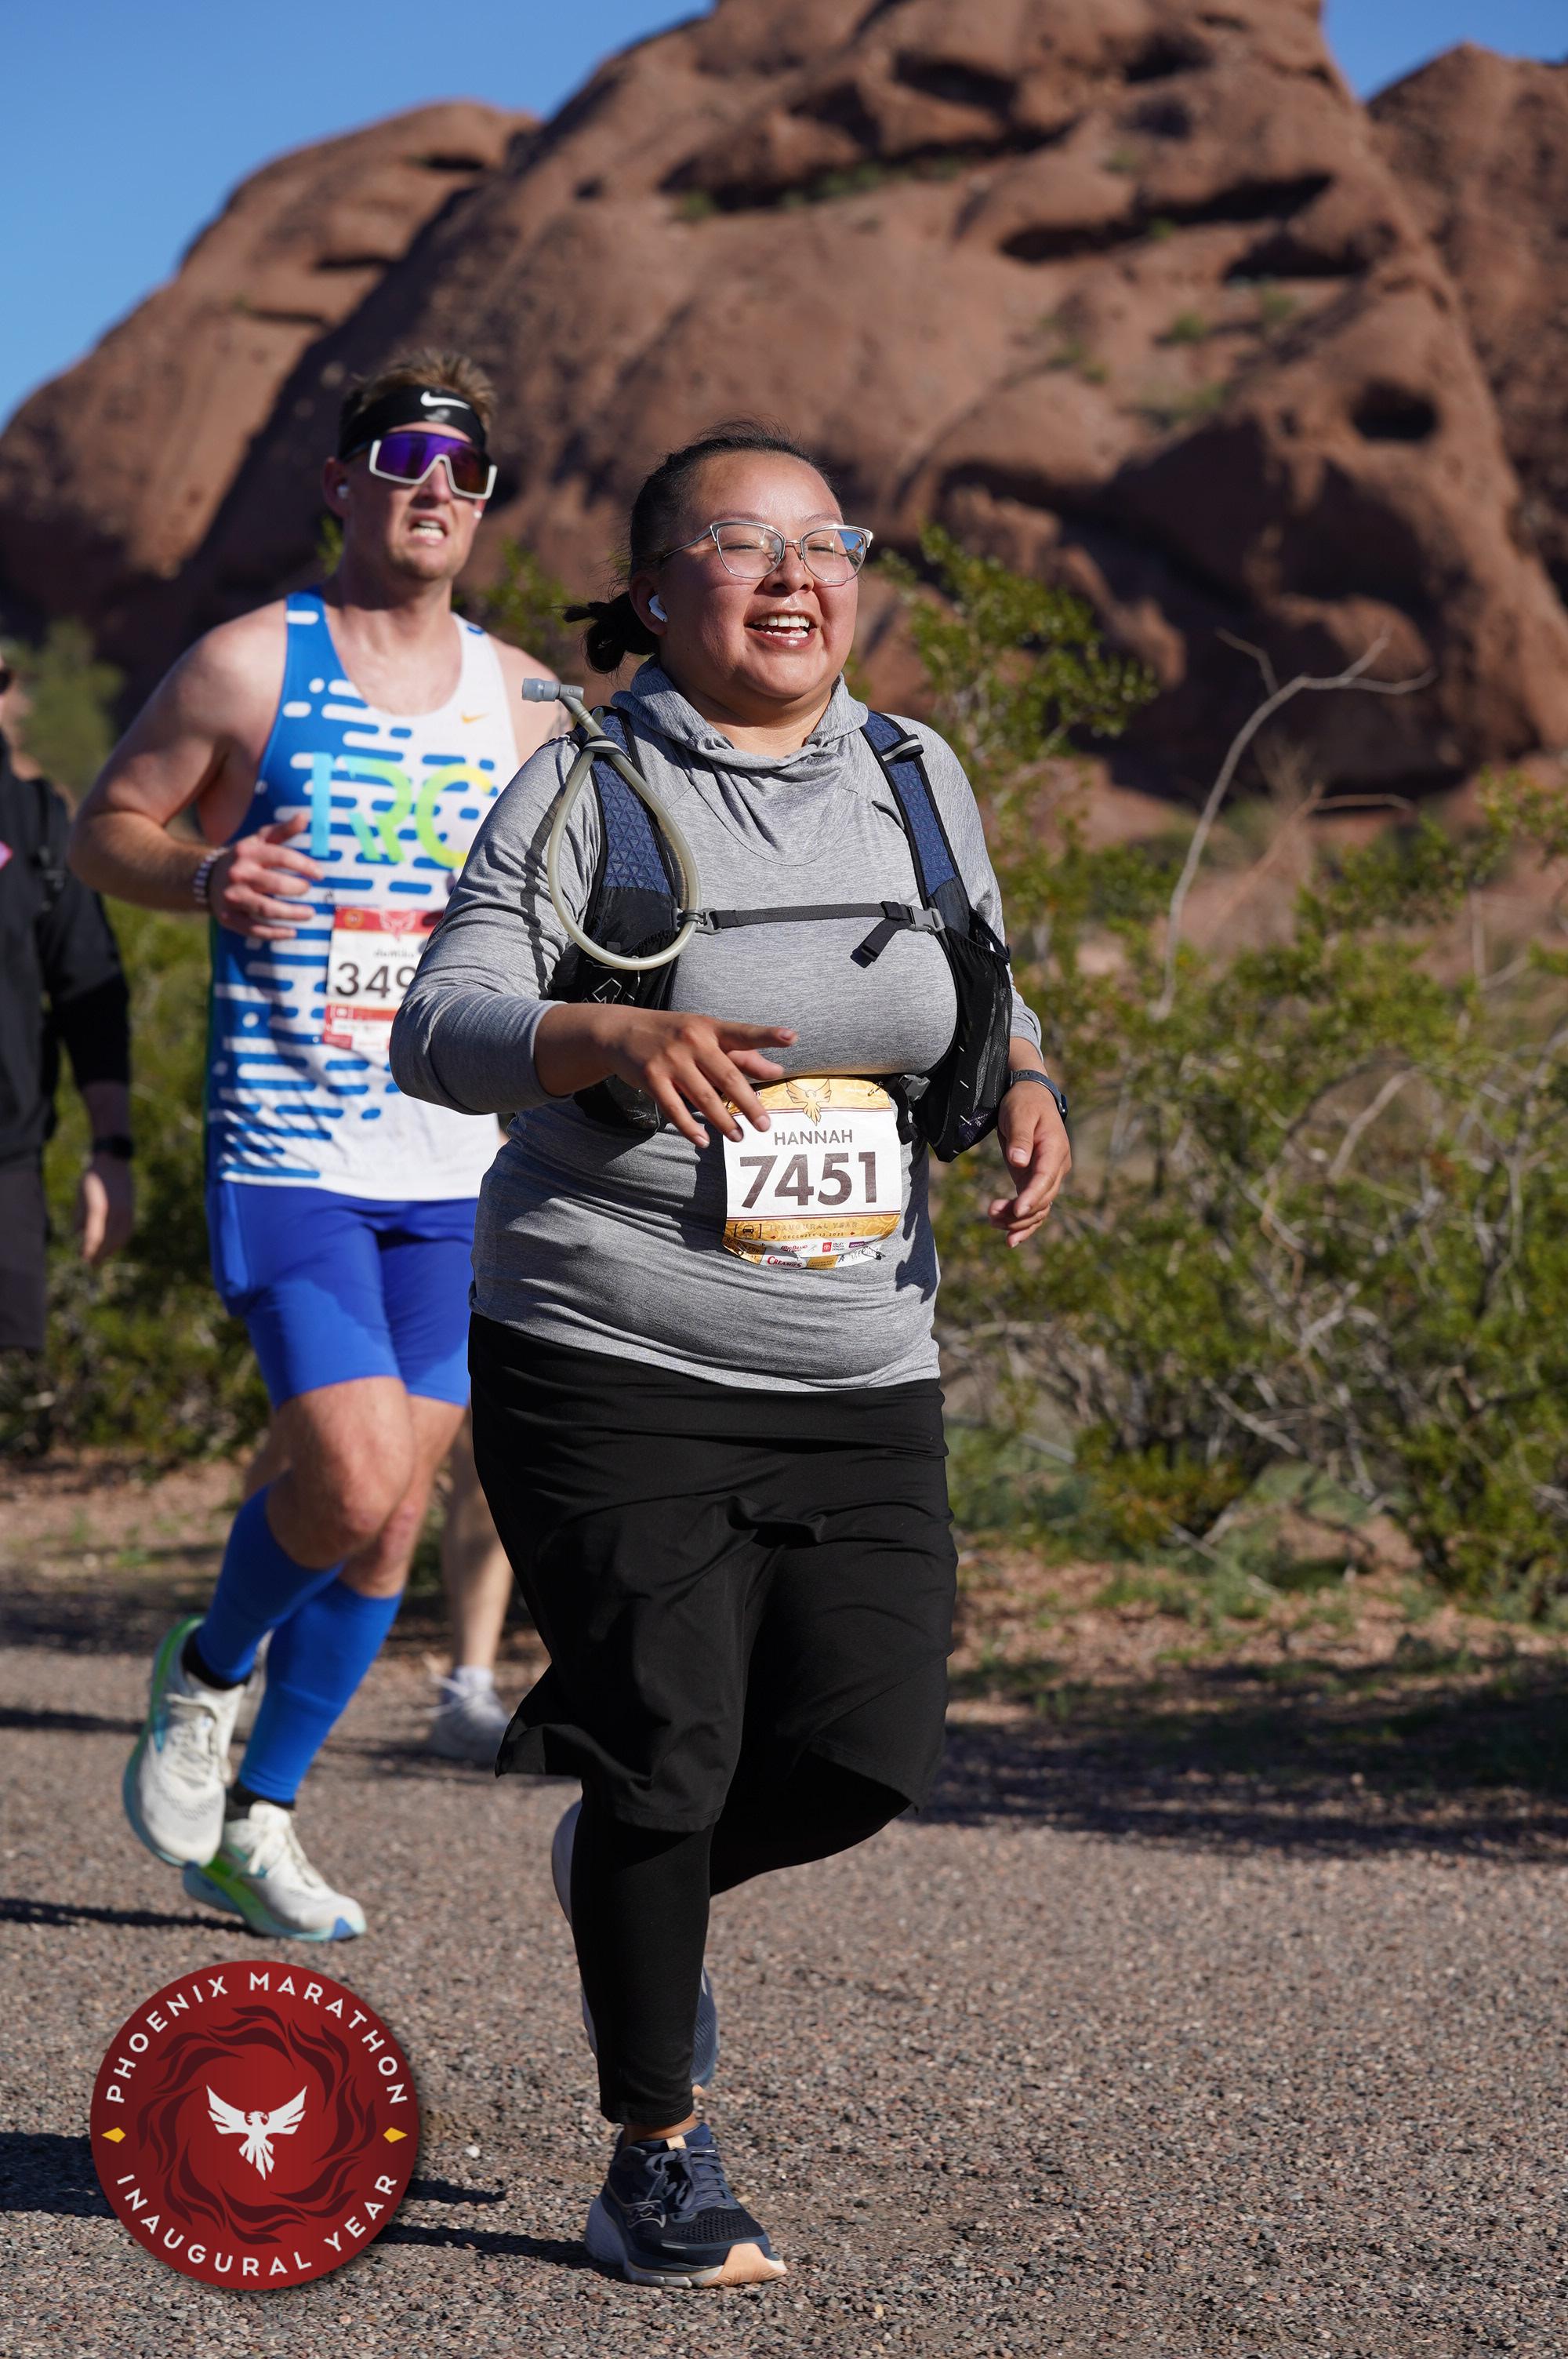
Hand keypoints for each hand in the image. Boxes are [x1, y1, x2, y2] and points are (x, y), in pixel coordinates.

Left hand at [76, 1153, 134, 1262]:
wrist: (113, 1163)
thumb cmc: (92, 1178)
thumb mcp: (80, 1196)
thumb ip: (80, 1216)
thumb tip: (77, 1234)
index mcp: (99, 1208)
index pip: (94, 1236)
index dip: (88, 1250)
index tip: (82, 1258)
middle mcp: (114, 1211)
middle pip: (108, 1240)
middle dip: (99, 1254)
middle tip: (90, 1264)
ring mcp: (125, 1211)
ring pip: (120, 1238)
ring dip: (111, 1250)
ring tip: (101, 1258)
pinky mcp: (131, 1210)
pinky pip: (127, 1231)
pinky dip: (120, 1241)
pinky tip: (113, 1246)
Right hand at [209, 815, 321, 939]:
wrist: (205, 878)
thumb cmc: (244, 858)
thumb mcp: (259, 840)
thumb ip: (283, 831)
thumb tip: (305, 817)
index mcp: (248, 852)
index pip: (281, 856)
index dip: (304, 865)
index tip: (320, 874)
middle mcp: (238, 874)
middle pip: (275, 884)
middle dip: (298, 889)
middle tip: (308, 890)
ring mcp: (232, 897)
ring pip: (267, 909)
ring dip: (292, 914)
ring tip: (310, 914)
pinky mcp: (229, 918)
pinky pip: (255, 929)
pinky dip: (275, 933)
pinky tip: (292, 932)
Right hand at [571, 1006, 796, 1147]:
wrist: (620, 1031)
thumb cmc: (673, 1034)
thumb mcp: (706, 1036)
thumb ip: (743, 1055)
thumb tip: (777, 1070)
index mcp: (710, 1028)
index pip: (743, 1033)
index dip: (767, 1036)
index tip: (791, 1037)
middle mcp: (692, 1040)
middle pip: (727, 1076)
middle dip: (748, 1103)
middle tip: (765, 1125)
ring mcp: (670, 1059)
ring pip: (703, 1097)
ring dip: (723, 1121)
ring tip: (739, 1137)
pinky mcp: (651, 1077)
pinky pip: (674, 1109)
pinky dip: (690, 1128)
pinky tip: (703, 1141)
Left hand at [988, 1083, 1070, 1248]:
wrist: (1029, 1096)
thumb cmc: (1023, 1103)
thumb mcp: (1019, 1115)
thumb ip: (1020, 1138)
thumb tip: (1019, 1161)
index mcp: (1055, 1150)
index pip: (1045, 1179)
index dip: (1032, 1197)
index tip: (1016, 1210)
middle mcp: (1056, 1167)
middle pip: (1044, 1199)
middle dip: (1019, 1213)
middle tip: (992, 1215)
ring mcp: (1047, 1176)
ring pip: (1039, 1209)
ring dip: (1018, 1221)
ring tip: (992, 1222)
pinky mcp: (1034, 1180)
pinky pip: (1033, 1207)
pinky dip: (1022, 1223)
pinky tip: (1009, 1239)